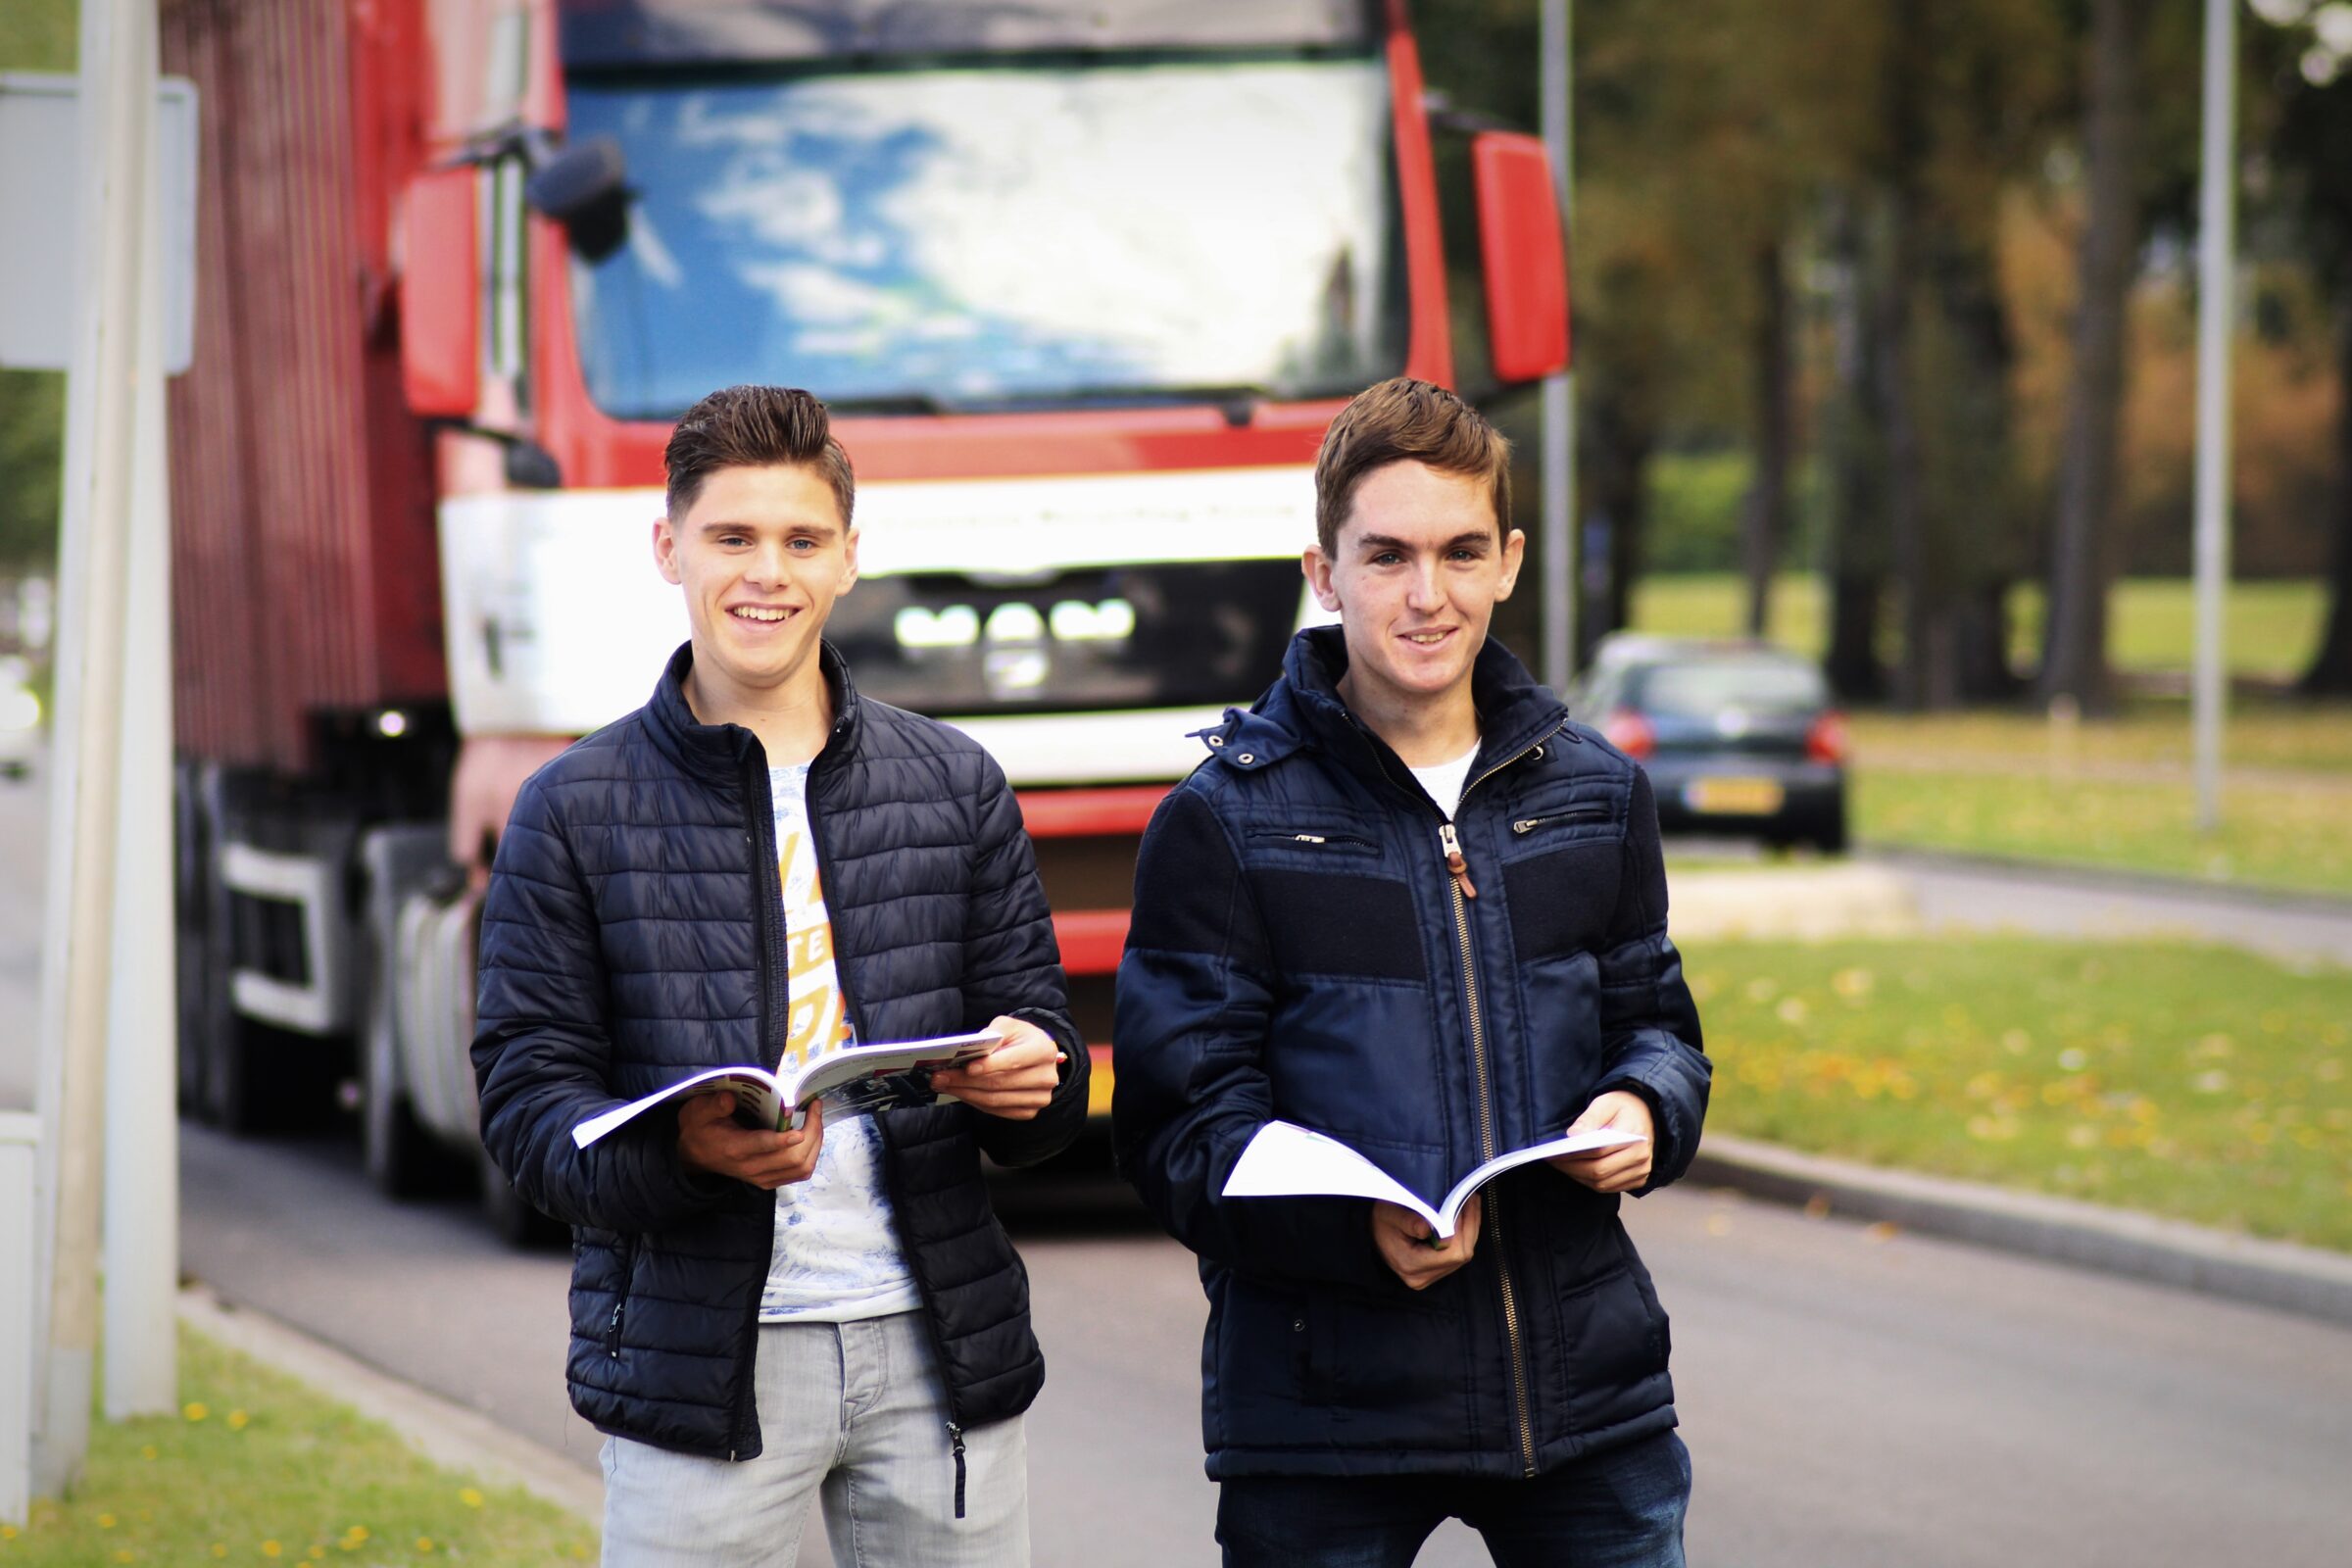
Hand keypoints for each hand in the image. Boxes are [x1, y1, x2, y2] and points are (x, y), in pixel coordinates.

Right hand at [677, 1092, 823, 1188]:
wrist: (694, 1156)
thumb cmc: (700, 1129)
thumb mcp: (698, 1111)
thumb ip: (714, 1105)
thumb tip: (730, 1099)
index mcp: (735, 1148)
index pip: (764, 1146)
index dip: (784, 1139)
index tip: (799, 1127)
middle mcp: (751, 1167)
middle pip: (793, 1158)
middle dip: (811, 1132)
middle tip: (816, 1107)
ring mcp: (762, 1177)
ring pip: (801, 1168)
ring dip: (815, 1143)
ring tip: (817, 1119)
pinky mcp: (769, 1180)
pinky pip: (799, 1173)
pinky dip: (812, 1155)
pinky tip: (811, 1135)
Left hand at [929, 1016, 1063, 1120]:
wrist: (1036, 1056)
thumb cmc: (1019, 1038)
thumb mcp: (1008, 1026)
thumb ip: (992, 1034)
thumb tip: (968, 1052)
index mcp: (1043, 1051)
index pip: (1013, 1061)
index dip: (989, 1066)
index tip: (966, 1067)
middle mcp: (1046, 1077)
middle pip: (1000, 1083)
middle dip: (966, 1081)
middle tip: (940, 1077)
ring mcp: (1039, 1098)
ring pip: (995, 1100)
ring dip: (965, 1094)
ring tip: (943, 1085)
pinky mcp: (1029, 1111)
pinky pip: (997, 1111)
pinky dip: (975, 1102)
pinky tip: (960, 1093)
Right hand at [1372, 1195, 1479, 1289]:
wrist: (1372, 1231)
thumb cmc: (1382, 1220)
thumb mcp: (1390, 1214)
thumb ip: (1410, 1221)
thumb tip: (1429, 1228)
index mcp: (1410, 1265)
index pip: (1450, 1252)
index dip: (1461, 1228)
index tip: (1460, 1203)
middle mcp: (1421, 1277)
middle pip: (1461, 1255)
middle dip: (1469, 1225)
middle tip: (1469, 1198)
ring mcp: (1429, 1277)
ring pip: (1463, 1255)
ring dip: (1469, 1228)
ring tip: (1469, 1203)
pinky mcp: (1435, 1272)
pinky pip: (1458, 1256)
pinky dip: (1465, 1235)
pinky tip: (1465, 1216)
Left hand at [1548, 1089, 1654, 1193]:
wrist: (1648, 1114)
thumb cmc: (1624, 1107)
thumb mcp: (1606, 1103)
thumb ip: (1589, 1119)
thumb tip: (1571, 1136)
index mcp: (1635, 1137)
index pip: (1599, 1151)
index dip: (1573, 1155)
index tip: (1554, 1153)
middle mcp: (1641, 1158)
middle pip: (1599, 1171)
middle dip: (1572, 1168)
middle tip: (1553, 1161)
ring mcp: (1641, 1172)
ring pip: (1603, 1184)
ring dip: (1579, 1177)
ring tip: (1563, 1166)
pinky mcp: (1638, 1180)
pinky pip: (1609, 1188)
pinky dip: (1591, 1182)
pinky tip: (1578, 1172)